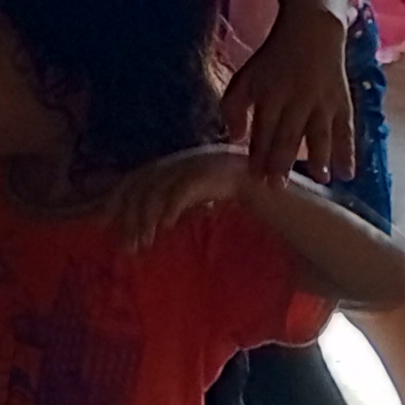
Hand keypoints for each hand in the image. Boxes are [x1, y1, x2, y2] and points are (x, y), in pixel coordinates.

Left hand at [102, 145, 255, 248]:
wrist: (303, 211)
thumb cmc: (255, 218)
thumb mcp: (209, 214)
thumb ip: (180, 213)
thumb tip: (144, 231)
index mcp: (188, 168)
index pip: (144, 178)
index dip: (120, 199)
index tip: (102, 223)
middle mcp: (195, 160)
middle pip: (148, 179)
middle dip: (129, 211)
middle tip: (122, 244)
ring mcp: (211, 164)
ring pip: (164, 184)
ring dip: (148, 215)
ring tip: (141, 242)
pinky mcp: (225, 173)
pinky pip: (190, 188)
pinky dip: (173, 205)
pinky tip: (164, 226)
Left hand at [219, 15, 355, 177]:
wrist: (312, 31)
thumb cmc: (273, 60)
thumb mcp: (246, 77)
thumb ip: (235, 107)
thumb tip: (234, 139)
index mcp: (269, 94)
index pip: (261, 128)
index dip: (257, 154)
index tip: (254, 179)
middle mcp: (296, 99)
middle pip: (288, 134)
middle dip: (282, 162)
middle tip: (278, 187)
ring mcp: (322, 101)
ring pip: (319, 132)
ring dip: (319, 157)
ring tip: (321, 180)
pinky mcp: (343, 102)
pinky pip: (346, 129)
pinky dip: (348, 151)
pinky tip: (348, 174)